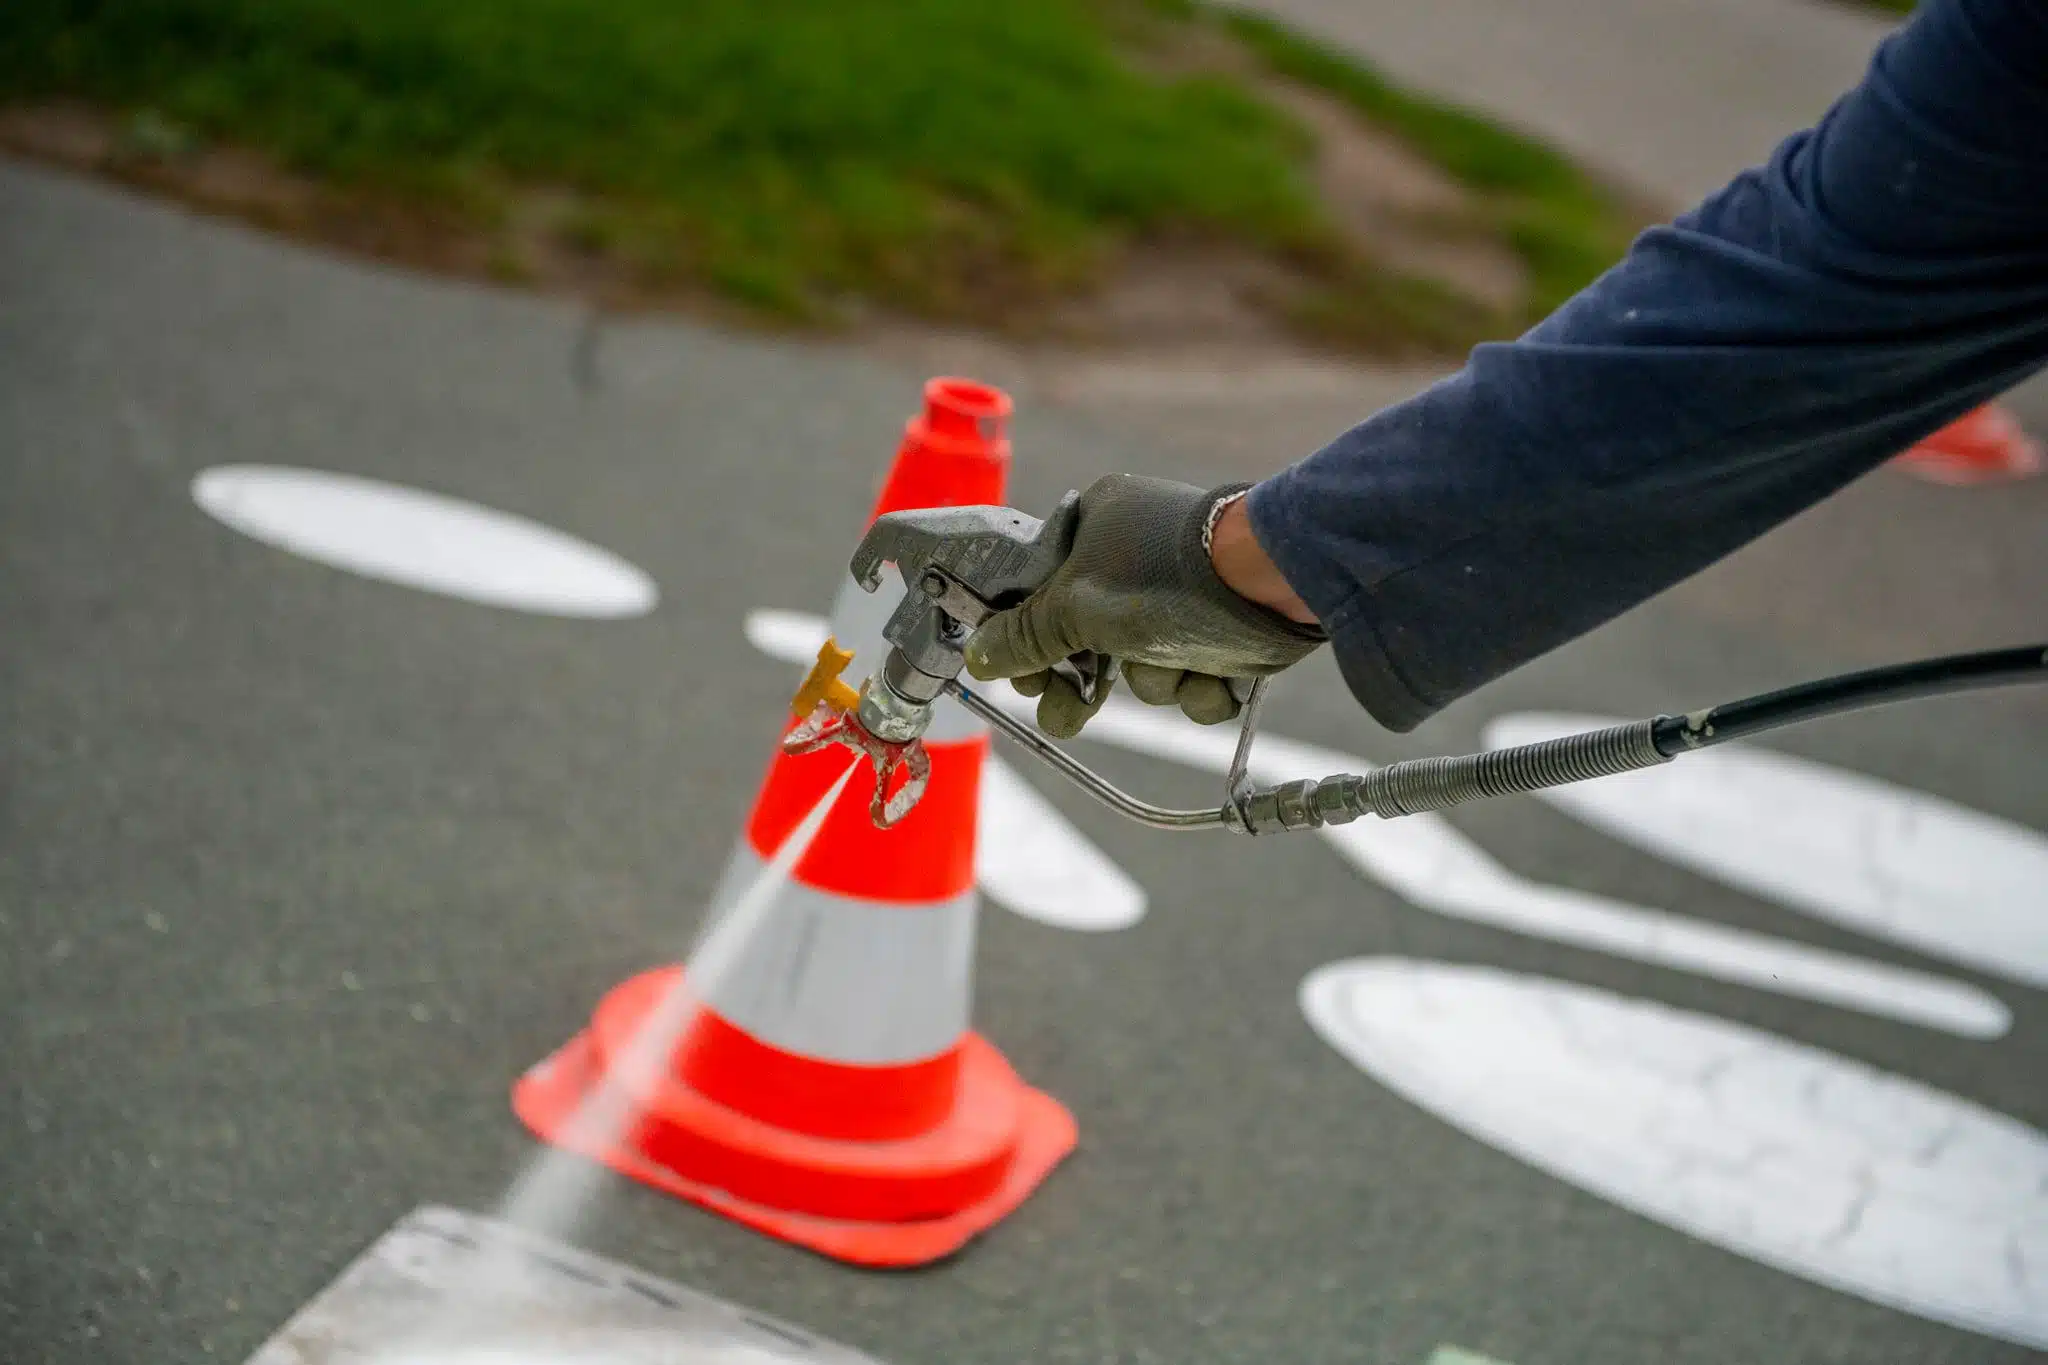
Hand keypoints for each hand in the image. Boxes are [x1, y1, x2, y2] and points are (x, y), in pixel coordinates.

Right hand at [964, 474, 1324, 736]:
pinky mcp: (1225, 629)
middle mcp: (1137, 554)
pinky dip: (1202, 686)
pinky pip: (1192, 675)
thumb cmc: (1171, 578)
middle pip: (1088, 638)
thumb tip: (977, 654)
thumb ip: (1025, 635)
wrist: (1280, 583)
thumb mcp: (1080, 609)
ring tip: (1178, 665)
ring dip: (1158, 680)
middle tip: (1071, 710)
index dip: (1029, 640)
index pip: (1040, 589)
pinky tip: (1216, 674)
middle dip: (1091, 680)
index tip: (1023, 679)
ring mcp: (1183, 594)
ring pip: (1143, 665)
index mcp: (1096, 524)